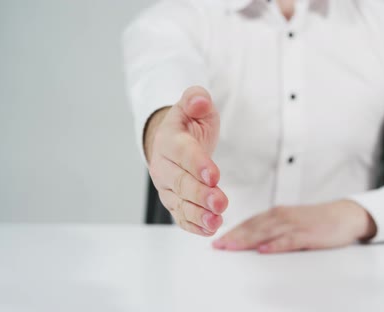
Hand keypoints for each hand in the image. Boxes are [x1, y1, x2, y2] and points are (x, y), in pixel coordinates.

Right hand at [145, 86, 227, 235]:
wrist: (174, 140)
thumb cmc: (189, 123)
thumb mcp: (195, 105)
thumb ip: (197, 99)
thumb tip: (198, 100)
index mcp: (169, 139)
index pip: (183, 153)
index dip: (198, 164)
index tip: (214, 175)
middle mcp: (163, 165)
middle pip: (181, 182)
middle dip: (200, 194)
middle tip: (220, 202)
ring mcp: (166, 186)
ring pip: (180, 203)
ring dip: (198, 214)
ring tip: (216, 221)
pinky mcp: (174, 201)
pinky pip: (181, 216)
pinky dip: (194, 225)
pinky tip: (209, 229)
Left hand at [212, 200, 376, 253]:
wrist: (346, 215)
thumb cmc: (318, 221)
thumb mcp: (292, 223)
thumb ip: (273, 230)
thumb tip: (251, 243)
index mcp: (278, 213)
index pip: (250, 222)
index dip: (232, 231)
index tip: (217, 240)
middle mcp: (283, 216)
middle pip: (254, 227)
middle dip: (234, 236)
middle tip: (218, 246)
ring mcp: (295, 224)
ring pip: (266, 232)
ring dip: (247, 240)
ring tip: (231, 247)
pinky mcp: (308, 234)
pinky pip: (288, 240)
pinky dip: (275, 245)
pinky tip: (263, 250)